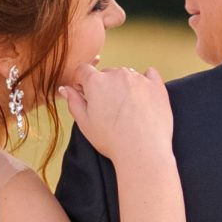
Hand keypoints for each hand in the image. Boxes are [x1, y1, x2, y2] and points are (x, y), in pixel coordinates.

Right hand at [57, 62, 173, 165]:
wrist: (142, 151)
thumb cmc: (112, 140)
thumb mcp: (85, 124)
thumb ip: (74, 102)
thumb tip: (65, 89)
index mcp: (96, 82)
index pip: (83, 70)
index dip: (81, 81)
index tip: (85, 93)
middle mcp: (117, 74)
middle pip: (106, 73)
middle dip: (104, 85)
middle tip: (108, 108)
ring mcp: (139, 78)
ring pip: (126, 74)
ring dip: (123, 85)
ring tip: (127, 108)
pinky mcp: (156, 85)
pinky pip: (149, 74)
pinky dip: (145, 81)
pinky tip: (142, 96)